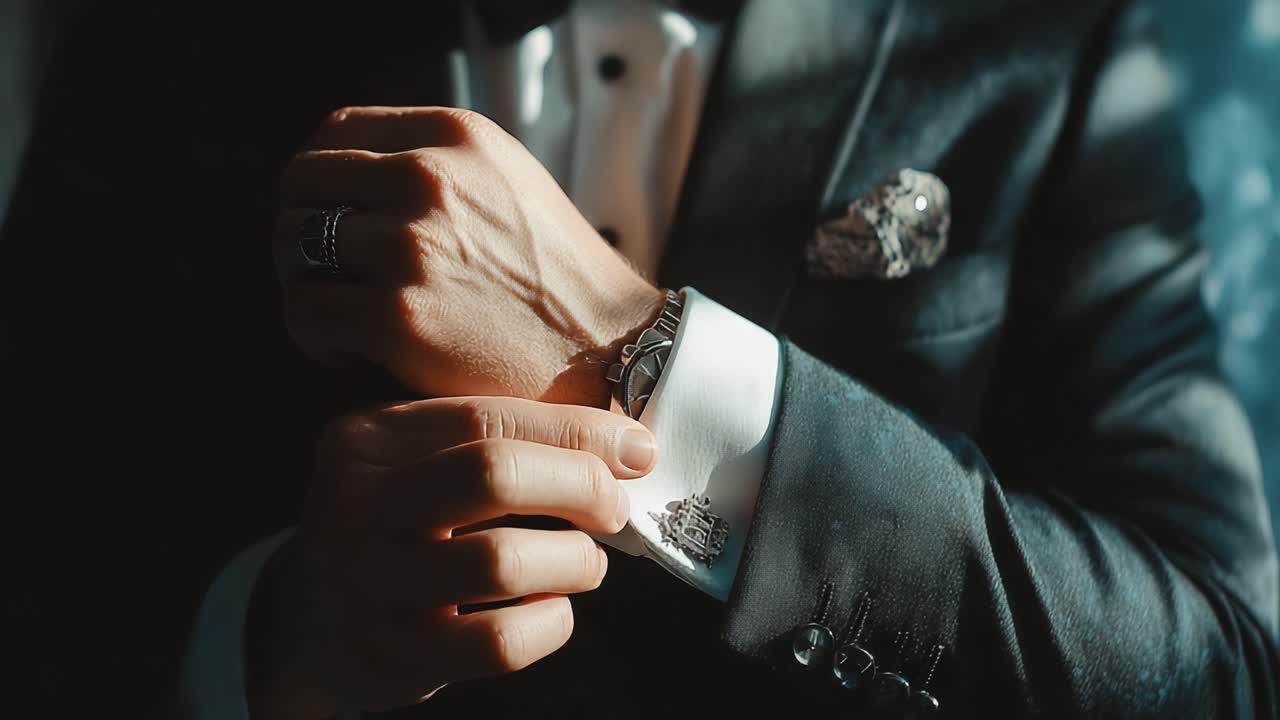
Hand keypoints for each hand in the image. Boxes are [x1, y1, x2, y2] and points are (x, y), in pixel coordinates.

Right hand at [246, 396, 656, 718]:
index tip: (633, 449)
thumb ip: (488, 438)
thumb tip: (622, 444)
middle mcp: (362, 506)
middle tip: (613, 508)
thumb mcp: (403, 460)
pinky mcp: (400, 655)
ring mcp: (378, 585)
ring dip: (574, 560)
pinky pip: (502, 640)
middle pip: (496, 475)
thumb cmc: (386, 526)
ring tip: (584, 563)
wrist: (301, 626)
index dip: (577, 430)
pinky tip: (553, 610)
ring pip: (505, 562)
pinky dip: (551, 623)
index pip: (488, 417)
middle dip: (582, 486)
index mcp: (368, 441)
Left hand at [273, 106, 666, 406]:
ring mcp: (411, 247)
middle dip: (300, 231)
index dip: (319, 179)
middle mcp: (429, 179)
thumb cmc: (557, 276)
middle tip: (329, 273)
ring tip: (347, 313)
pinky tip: (354, 351)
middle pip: (301, 185)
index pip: (336, 132)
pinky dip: (315, 337)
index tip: (330, 216)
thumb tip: (351, 177)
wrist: (608, 349)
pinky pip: (304, 313)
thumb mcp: (508, 180)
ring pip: (292, 249)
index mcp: (456, 137)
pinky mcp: (398, 317)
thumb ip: (435, 163)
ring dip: (307, 285)